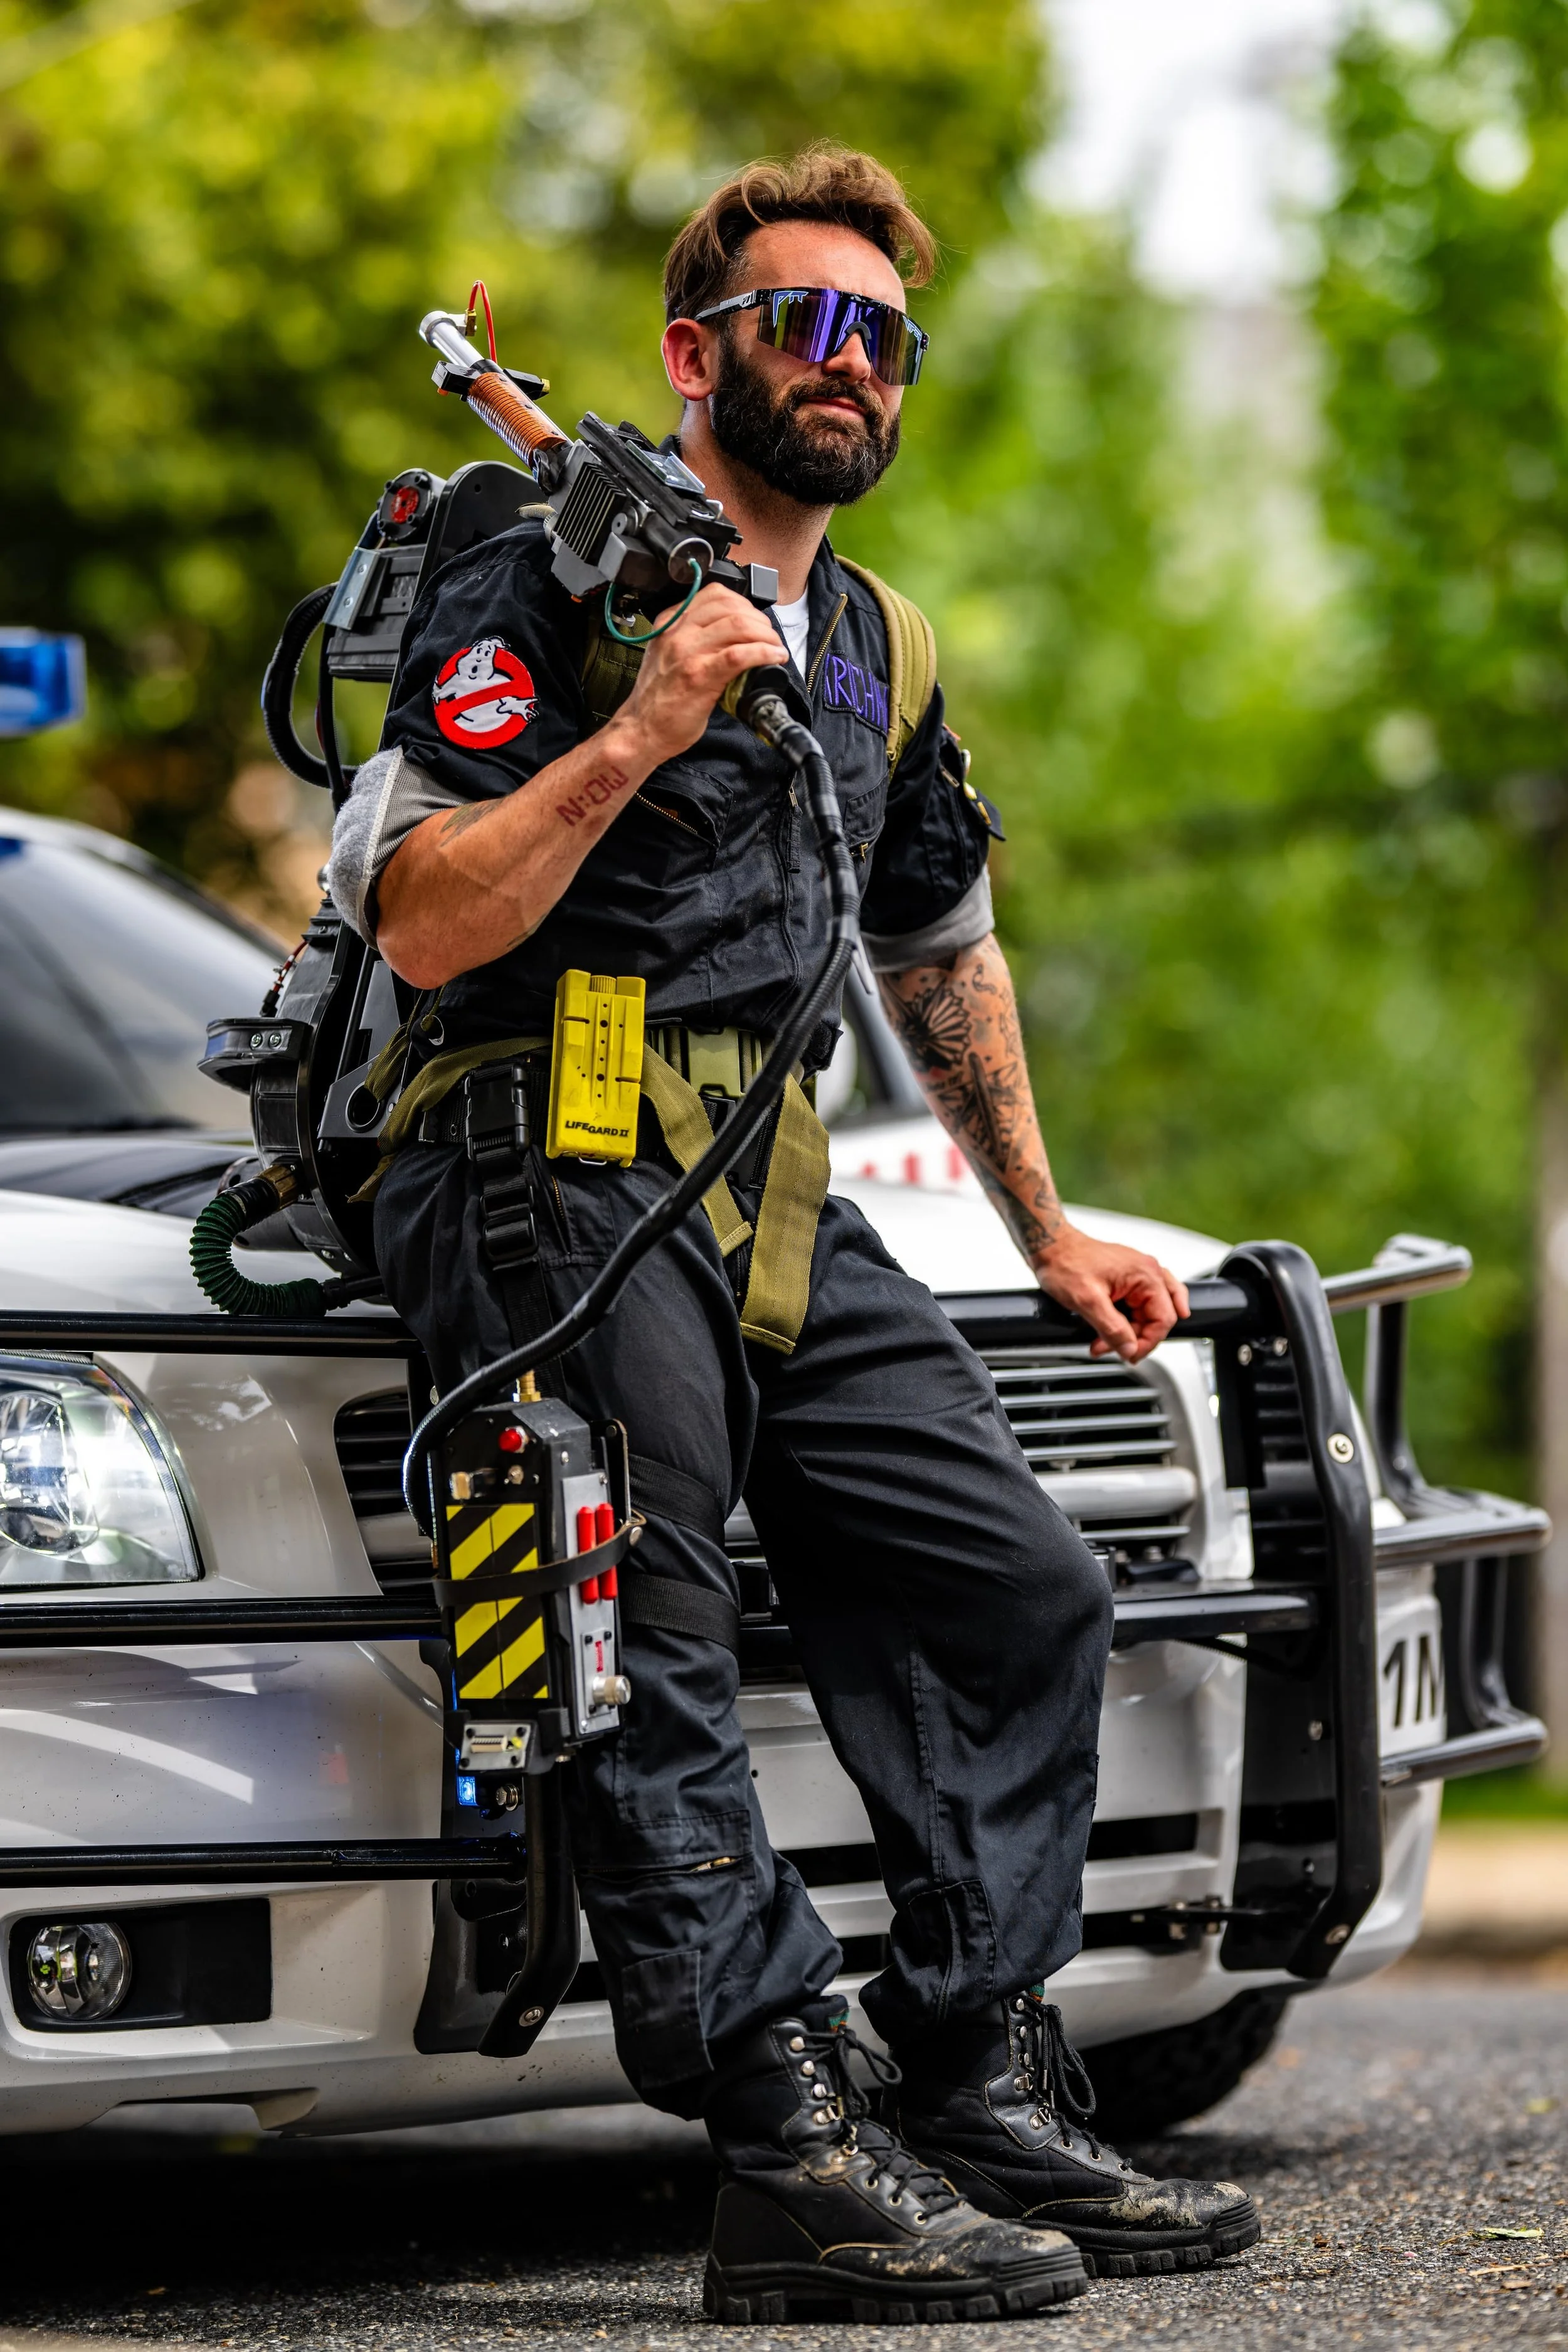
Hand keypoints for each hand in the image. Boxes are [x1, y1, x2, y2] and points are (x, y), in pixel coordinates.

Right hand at [613, 582, 785, 770]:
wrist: (641, 730)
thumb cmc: (658, 700)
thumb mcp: (668, 655)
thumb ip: (691, 639)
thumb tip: (730, 635)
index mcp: (670, 622)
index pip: (714, 595)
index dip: (744, 604)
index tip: (756, 620)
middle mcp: (677, 632)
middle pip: (731, 607)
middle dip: (759, 620)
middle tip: (770, 637)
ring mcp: (687, 652)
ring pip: (739, 625)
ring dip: (766, 635)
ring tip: (775, 648)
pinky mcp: (700, 675)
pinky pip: (739, 654)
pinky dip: (763, 653)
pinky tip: (773, 657)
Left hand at [1032, 1224, 1189, 1362]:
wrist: (1050, 1247)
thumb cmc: (1066, 1263)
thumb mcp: (1088, 1301)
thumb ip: (1112, 1328)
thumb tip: (1129, 1349)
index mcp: (1145, 1275)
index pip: (1164, 1319)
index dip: (1147, 1343)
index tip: (1128, 1355)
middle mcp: (1147, 1272)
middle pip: (1156, 1317)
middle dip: (1133, 1338)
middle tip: (1107, 1347)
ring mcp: (1138, 1274)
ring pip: (1149, 1312)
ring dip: (1130, 1331)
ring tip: (1105, 1341)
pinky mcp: (1127, 1278)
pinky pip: (1140, 1303)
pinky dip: (1130, 1320)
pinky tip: (1124, 1330)